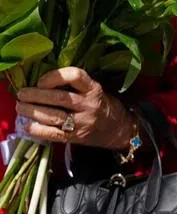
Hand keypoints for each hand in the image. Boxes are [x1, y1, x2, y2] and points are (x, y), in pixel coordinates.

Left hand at [15, 67, 135, 150]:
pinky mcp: (76, 137)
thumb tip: (42, 83)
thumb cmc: (103, 106)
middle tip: (21, 94)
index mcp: (94, 89)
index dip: (54, 76)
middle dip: (36, 95)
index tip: (41, 81)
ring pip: (54, 116)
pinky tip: (27, 126)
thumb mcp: (94, 90)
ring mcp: (83, 122)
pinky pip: (54, 133)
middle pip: (59, 98)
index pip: (75, 76)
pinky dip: (38, 130)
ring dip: (32, 111)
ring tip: (20, 107)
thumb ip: (74, 87)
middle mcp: (89, 104)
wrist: (119, 129)